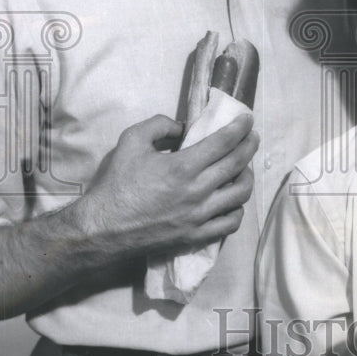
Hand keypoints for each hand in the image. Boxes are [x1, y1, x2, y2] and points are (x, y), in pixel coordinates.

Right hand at [79, 113, 258, 257]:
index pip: (224, 142)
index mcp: (183, 166)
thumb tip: (183, 127)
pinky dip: (238, 209)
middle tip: (252, 137)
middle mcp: (198, 191)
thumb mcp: (132, 140)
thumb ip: (160, 125)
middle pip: (237, 164)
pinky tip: (233, 200)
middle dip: (249, 146)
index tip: (247, 119)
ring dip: (247, 176)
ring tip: (244, 168)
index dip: (240, 128)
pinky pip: (230, 223)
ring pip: (240, 194)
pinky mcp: (197, 235)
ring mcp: (199, 216)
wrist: (104, 227)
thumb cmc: (116, 183)